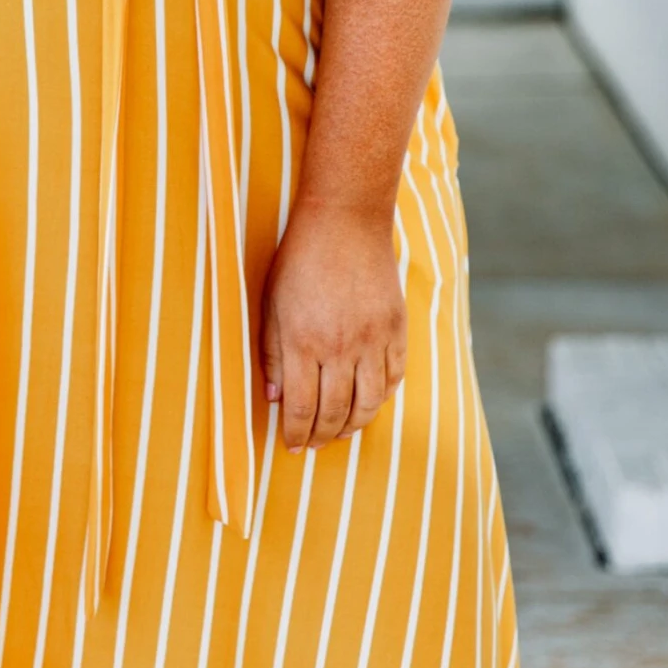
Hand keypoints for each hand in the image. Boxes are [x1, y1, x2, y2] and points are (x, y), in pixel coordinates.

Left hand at [259, 200, 405, 451]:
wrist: (346, 222)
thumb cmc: (300, 260)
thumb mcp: (271, 305)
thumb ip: (273, 355)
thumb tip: (275, 399)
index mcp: (304, 342)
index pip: (301, 407)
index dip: (296, 433)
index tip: (292, 445)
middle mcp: (341, 347)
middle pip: (336, 412)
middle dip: (321, 436)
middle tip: (313, 444)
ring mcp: (373, 339)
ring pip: (369, 403)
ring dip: (353, 425)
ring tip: (340, 431)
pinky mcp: (396, 328)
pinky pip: (394, 377)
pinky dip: (381, 397)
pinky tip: (367, 402)